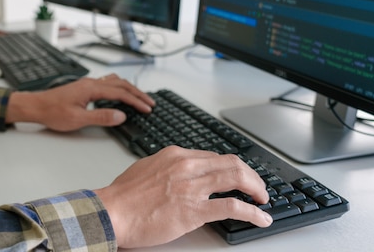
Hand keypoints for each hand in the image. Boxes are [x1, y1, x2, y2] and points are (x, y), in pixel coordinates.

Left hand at [5, 74, 154, 131]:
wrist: (35, 106)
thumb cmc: (52, 112)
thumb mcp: (78, 119)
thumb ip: (101, 117)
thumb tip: (121, 116)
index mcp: (91, 88)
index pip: (120, 93)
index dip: (136, 101)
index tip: (147, 108)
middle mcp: (91, 83)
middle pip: (121, 84)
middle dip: (137, 93)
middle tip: (150, 102)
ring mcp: (87, 84)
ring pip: (114, 82)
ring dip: (129, 89)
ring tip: (139, 97)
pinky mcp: (84, 87)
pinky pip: (107, 83)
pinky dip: (118, 88)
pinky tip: (119, 94)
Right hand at [94, 146, 272, 248]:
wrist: (111, 212)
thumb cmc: (123, 195)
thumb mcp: (147, 168)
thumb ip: (168, 168)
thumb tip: (180, 174)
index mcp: (176, 155)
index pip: (214, 157)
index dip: (231, 168)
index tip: (238, 177)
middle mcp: (187, 166)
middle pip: (232, 163)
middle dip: (251, 175)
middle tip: (257, 187)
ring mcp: (192, 187)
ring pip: (237, 179)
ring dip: (256, 189)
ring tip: (262, 200)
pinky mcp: (194, 210)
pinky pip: (233, 207)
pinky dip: (252, 212)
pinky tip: (260, 218)